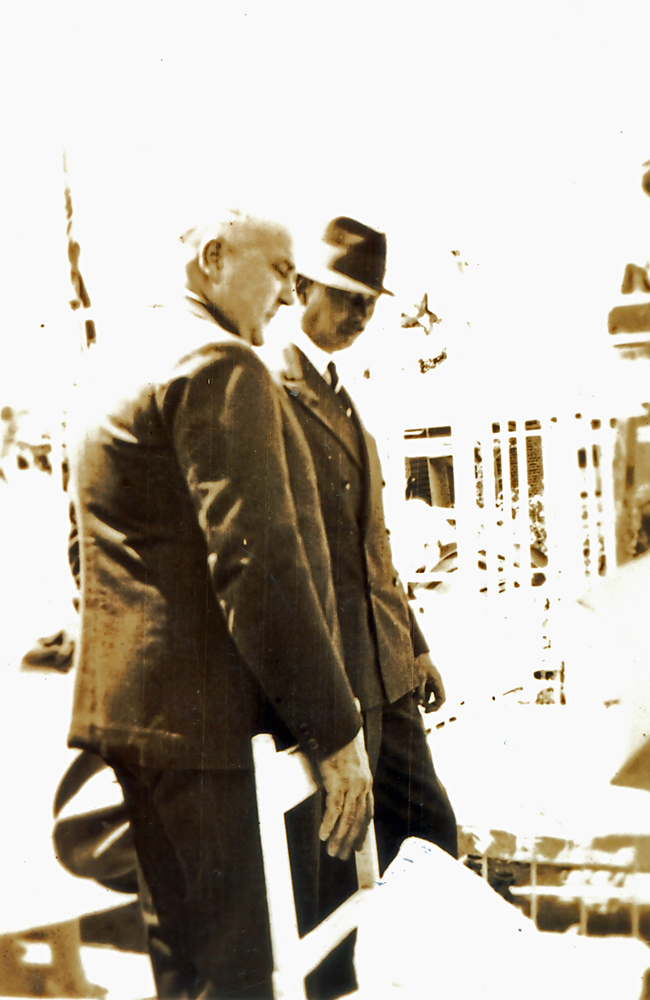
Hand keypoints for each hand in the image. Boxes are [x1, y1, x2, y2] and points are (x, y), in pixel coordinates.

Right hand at [317, 728, 373, 860]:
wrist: (339, 727)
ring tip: (333, 852)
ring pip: (348, 819)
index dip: (363, 830)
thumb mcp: (349, 762)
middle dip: (351, 841)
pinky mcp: (338, 782)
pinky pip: (335, 809)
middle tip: (343, 855)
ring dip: (340, 838)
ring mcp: (352, 785)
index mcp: (366, 782)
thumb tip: (342, 782)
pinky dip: (329, 824)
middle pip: (358, 820)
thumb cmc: (341, 741)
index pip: (367, 812)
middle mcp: (362, 786)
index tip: (359, 845)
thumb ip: (349, 775)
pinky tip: (323, 835)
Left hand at [415, 652, 446, 712]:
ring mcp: (430, 682)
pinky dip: (418, 695)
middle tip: (422, 709)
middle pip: (437, 699)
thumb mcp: (419, 676)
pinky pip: (423, 691)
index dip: (436, 707)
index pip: (442, 699)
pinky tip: (412, 695)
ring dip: (423, 700)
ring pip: (429, 696)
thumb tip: (420, 702)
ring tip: (414, 701)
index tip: (427, 711)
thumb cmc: (419, 662)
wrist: (416, 652)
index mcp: (438, 682)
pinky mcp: (424, 681)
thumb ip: (420, 690)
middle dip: (430, 705)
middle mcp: (436, 683)